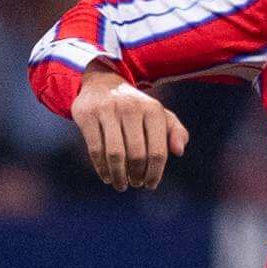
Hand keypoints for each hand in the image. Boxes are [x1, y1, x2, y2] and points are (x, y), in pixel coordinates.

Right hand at [70, 68, 187, 190]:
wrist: (102, 83)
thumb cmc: (136, 107)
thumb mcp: (158, 114)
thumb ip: (175, 131)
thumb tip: (179, 151)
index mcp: (153, 110)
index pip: (158, 151)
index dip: (155, 173)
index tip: (150, 184)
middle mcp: (131, 108)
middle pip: (136, 155)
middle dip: (137, 175)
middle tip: (135, 183)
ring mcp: (107, 111)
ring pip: (115, 154)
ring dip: (119, 175)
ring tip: (121, 184)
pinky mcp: (87, 115)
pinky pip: (95, 149)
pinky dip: (101, 168)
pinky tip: (107, 176)